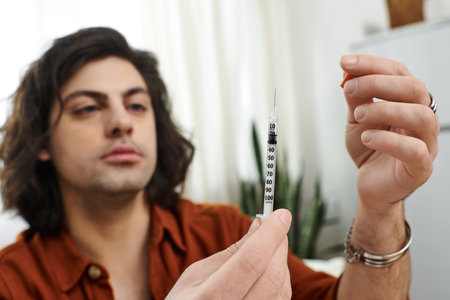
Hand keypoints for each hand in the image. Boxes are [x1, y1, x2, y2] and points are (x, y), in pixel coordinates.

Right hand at [165, 209, 291, 299]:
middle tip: (278, 224)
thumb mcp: (196, 274)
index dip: (269, 235)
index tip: (281, 215)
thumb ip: (231, 253)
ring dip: (280, 260)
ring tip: (268, 247)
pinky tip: (269, 268)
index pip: (250, 263)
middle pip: (271, 276)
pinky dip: (280, 278)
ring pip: (281, 289)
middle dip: (279, 244)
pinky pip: (281, 299)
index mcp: (208, 298)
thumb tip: (260, 226)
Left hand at [340, 54, 438, 212]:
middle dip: (378, 83)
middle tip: (349, 90)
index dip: (372, 64)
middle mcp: (422, 118)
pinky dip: (387, 140)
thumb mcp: (356, 118)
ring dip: (383, 109)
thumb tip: (348, 69)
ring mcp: (426, 143)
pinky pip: (414, 150)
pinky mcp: (421, 167)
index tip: (345, 62)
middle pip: (415, 88)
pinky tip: (368, 138)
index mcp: (408, 102)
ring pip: (420, 116)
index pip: (399, 72)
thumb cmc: (369, 149)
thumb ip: (355, 96)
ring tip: (358, 115)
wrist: (370, 184)